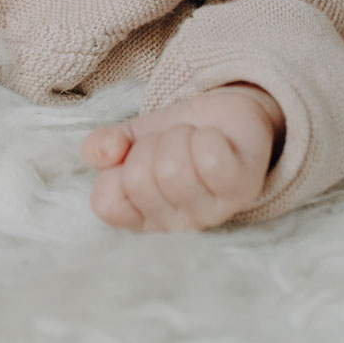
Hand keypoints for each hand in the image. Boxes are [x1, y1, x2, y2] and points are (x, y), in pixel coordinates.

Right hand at [81, 84, 284, 231]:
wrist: (225, 119)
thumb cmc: (176, 138)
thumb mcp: (129, 139)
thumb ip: (102, 146)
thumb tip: (103, 154)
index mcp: (143, 216)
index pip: (107, 204)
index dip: (115, 170)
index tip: (134, 155)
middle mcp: (176, 224)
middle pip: (138, 180)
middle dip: (150, 145)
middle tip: (170, 143)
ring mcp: (211, 211)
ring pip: (173, 168)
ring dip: (180, 137)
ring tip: (193, 140)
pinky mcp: (241, 190)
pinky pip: (209, 159)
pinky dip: (207, 136)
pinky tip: (215, 140)